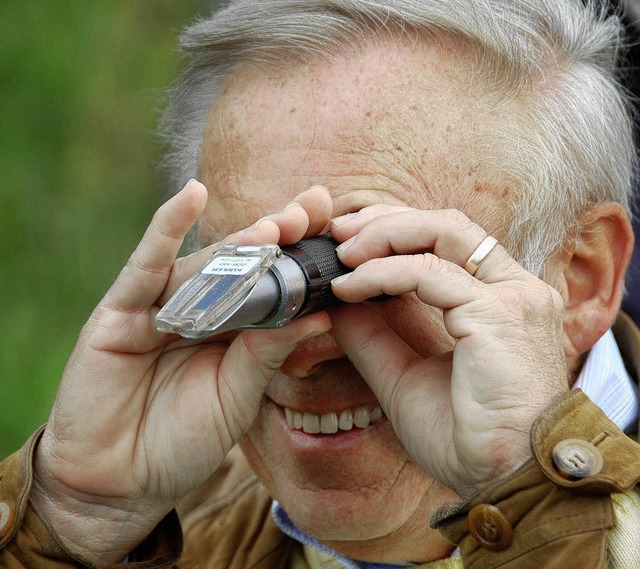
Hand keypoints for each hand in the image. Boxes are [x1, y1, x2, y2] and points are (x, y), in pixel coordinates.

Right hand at [32, 181, 332, 562]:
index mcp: (230, 329)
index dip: (300, 253)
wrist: (120, 483)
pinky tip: (190, 195)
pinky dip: (165, 230)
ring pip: (203, 262)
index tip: (336, 227)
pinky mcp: (119, 312)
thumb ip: (268, 353)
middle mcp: (198, 309)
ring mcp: (158, 307)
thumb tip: (321, 316)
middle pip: (241, 260)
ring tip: (276, 224)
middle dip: (279, 233)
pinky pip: (145, 266)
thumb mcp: (237, 398)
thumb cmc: (183, 442)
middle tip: (313, 208)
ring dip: (239, 239)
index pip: (269, 281)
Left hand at [329, 207, 569, 497]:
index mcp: (499, 299)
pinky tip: (349, 286)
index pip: (447, 240)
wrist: (504, 481)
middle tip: (338, 232)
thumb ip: (374, 336)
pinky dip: (382, 273)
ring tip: (340, 254)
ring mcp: (512, 297)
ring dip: (381, 237)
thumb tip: (338, 303)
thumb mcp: (404, 375)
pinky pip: (427, 273)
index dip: (395, 229)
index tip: (348, 240)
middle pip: (445, 224)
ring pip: (441, 233)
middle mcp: (513, 288)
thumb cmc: (465, 435)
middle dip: (385, 220)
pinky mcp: (499, 314)